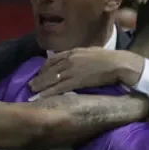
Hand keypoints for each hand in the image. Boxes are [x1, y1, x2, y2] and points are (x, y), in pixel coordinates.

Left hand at [28, 48, 144, 97]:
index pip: (53, 59)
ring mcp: (71, 70)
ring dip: (40, 86)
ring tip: (32, 92)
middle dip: (39, 77)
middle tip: (31, 85)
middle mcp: (69, 60)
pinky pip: (58, 88)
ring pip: (51, 79)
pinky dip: (48, 93)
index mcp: (74, 52)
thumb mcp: (91, 52)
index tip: (40, 73)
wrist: (118, 64)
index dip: (44, 67)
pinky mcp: (75, 81)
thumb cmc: (109, 59)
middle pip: (49, 69)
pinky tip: (41, 97)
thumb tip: (78, 60)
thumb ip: (81, 56)